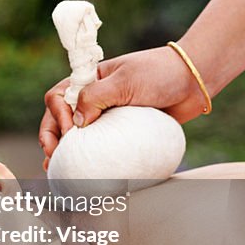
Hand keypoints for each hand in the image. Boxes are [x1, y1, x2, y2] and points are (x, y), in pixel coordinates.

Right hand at [39, 45, 208, 167]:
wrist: (193, 81)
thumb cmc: (159, 73)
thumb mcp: (125, 80)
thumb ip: (96, 97)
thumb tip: (76, 124)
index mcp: (89, 80)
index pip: (58, 97)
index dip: (57, 116)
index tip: (69, 131)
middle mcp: (94, 98)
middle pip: (60, 118)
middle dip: (51, 137)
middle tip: (53, 157)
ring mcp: (107, 116)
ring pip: (77, 136)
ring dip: (64, 151)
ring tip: (57, 169)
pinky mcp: (122, 132)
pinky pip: (101, 147)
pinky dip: (89, 159)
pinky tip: (83, 172)